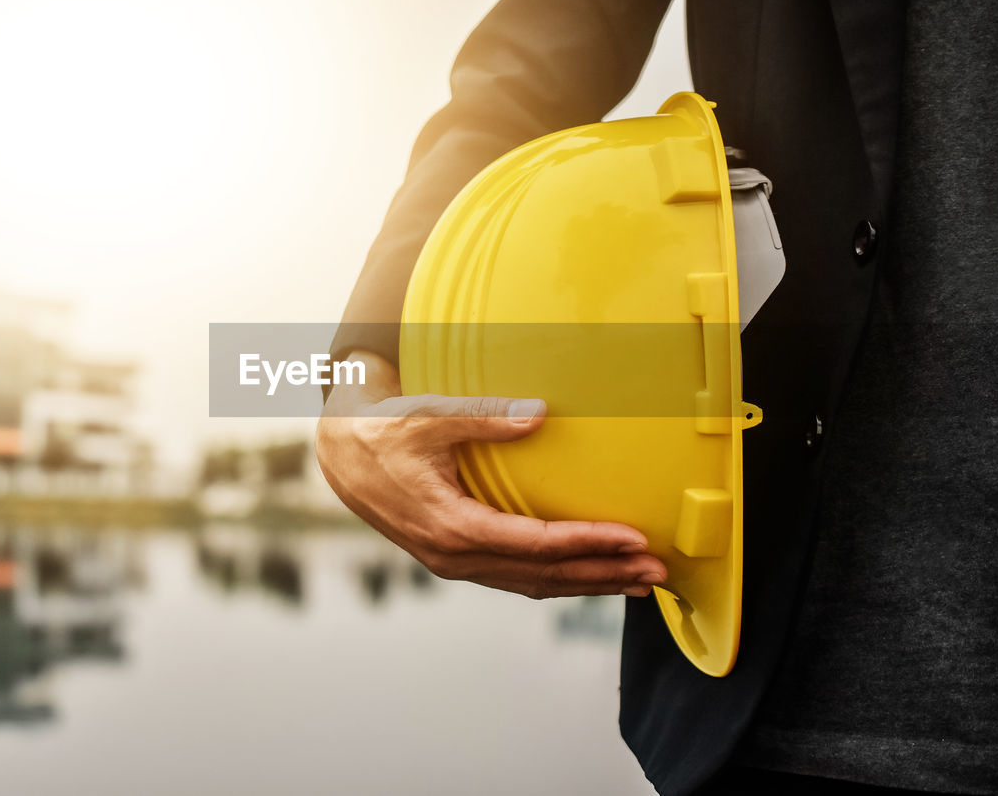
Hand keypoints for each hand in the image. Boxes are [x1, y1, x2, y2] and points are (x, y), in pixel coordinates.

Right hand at [315, 350, 666, 598]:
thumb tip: (538, 414)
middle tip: (656, 572)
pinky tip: (590, 573)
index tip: (633, 539)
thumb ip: (482, 415)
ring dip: (588, 582)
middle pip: (543, 575)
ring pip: (533, 584)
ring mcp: (455, 563)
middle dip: (603, 574)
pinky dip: (558, 578)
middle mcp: (455, 556)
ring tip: (637, 581)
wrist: (341, 455)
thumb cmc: (383, 432)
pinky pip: (517, 577)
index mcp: (451, 526)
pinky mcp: (458, 558)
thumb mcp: (428, 416)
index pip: (535, 544)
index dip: (588, 543)